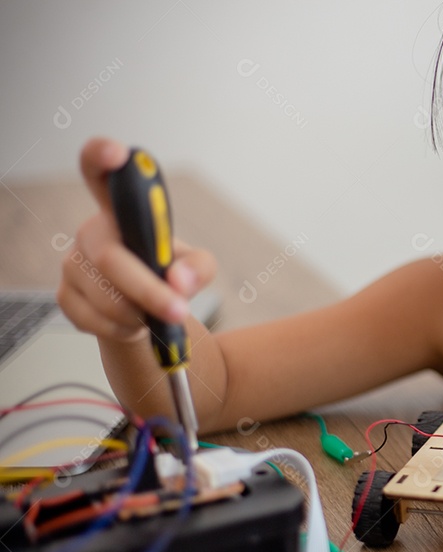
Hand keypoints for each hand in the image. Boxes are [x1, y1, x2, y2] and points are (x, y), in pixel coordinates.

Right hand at [57, 138, 217, 342]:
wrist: (144, 311)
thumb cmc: (168, 275)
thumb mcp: (197, 266)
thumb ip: (199, 267)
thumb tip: (179, 281)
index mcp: (121, 210)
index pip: (101, 173)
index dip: (103, 157)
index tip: (118, 153)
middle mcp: (91, 231)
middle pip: (111, 259)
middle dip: (149, 290)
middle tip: (178, 309)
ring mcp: (72, 263)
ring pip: (107, 296)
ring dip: (140, 313)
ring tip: (155, 312)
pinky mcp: (65, 295)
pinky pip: (97, 320)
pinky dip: (125, 329)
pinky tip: (133, 321)